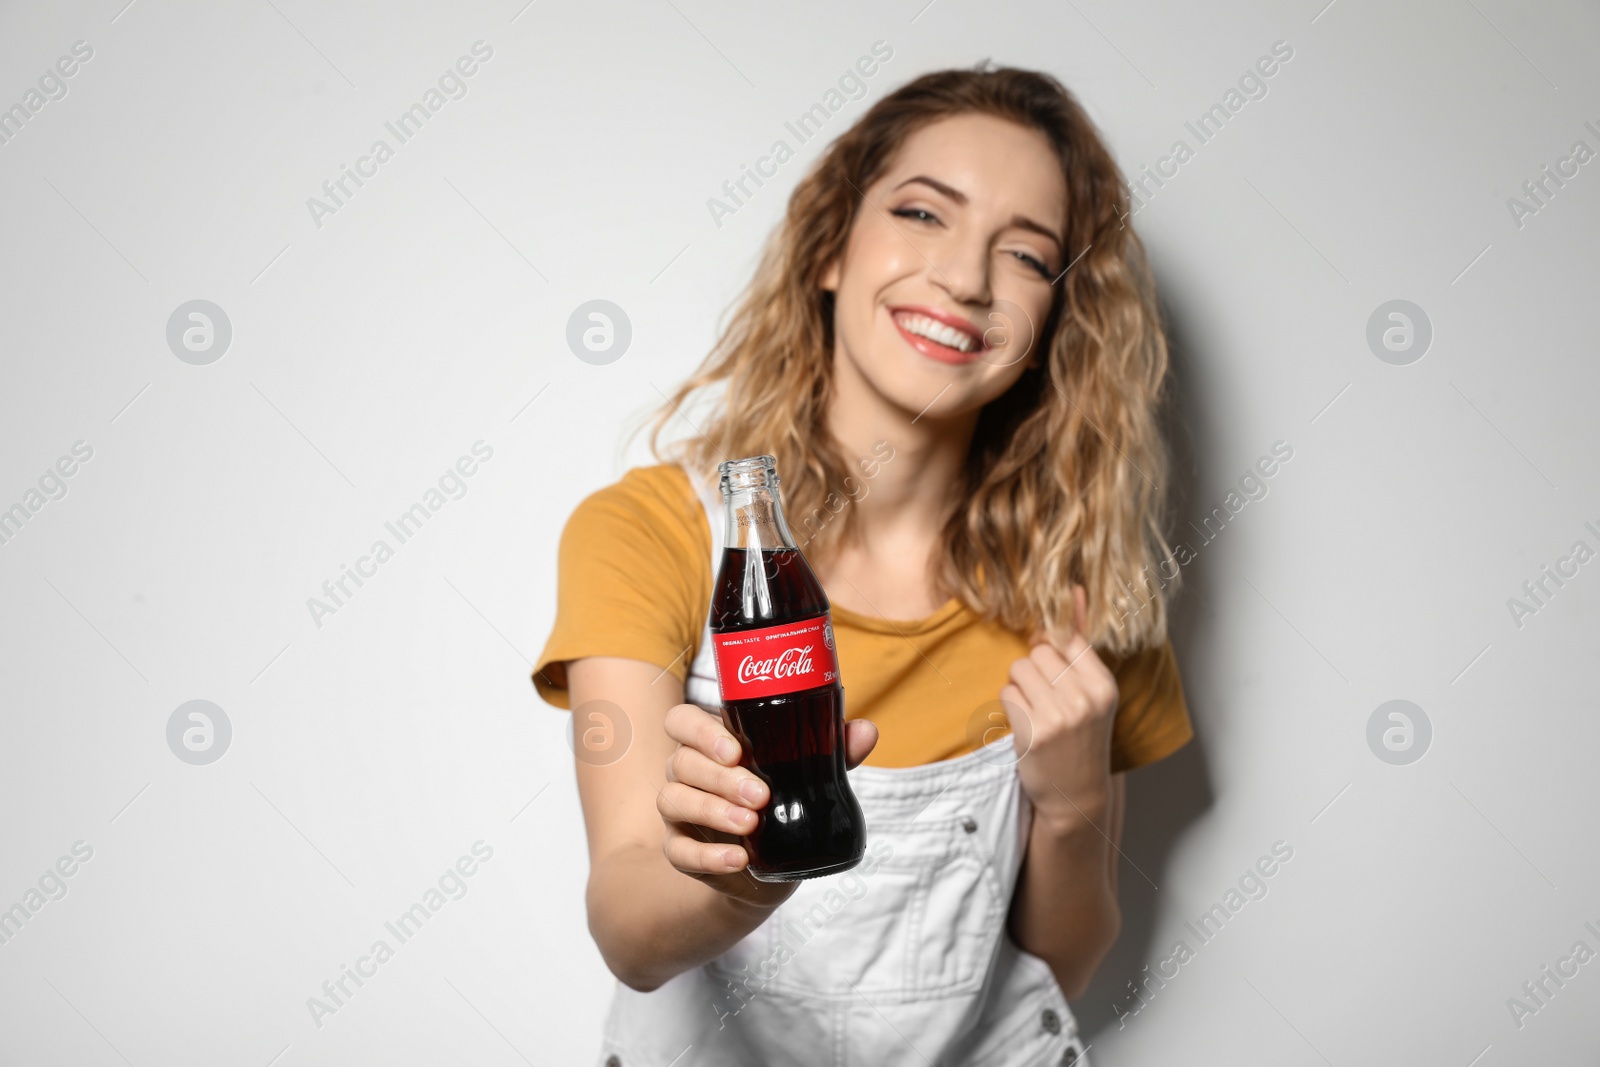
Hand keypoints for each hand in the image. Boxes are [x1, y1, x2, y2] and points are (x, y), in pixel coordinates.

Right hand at [657, 702, 878, 907]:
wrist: (770, 866)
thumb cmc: (783, 802)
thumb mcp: (808, 774)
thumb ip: (832, 751)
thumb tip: (866, 731)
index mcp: (711, 743)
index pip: (683, 721)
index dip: (700, 731)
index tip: (736, 750)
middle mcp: (687, 772)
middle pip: (683, 762)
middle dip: (721, 778)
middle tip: (761, 795)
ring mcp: (679, 813)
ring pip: (674, 800)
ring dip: (712, 811)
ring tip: (751, 824)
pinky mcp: (680, 850)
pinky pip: (677, 852)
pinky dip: (706, 856)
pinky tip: (737, 859)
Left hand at [1000, 585, 1119, 834]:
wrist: (1076, 795)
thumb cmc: (1082, 737)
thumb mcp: (1092, 693)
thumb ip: (1080, 644)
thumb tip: (1074, 590)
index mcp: (1103, 685)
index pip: (1068, 638)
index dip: (1053, 647)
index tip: (1051, 664)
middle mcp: (1085, 699)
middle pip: (1039, 651)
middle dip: (1035, 670)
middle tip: (1045, 697)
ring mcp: (1059, 716)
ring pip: (1019, 669)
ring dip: (1019, 686)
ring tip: (1036, 710)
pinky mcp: (1032, 732)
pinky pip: (1006, 694)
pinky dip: (1010, 707)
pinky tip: (1026, 725)